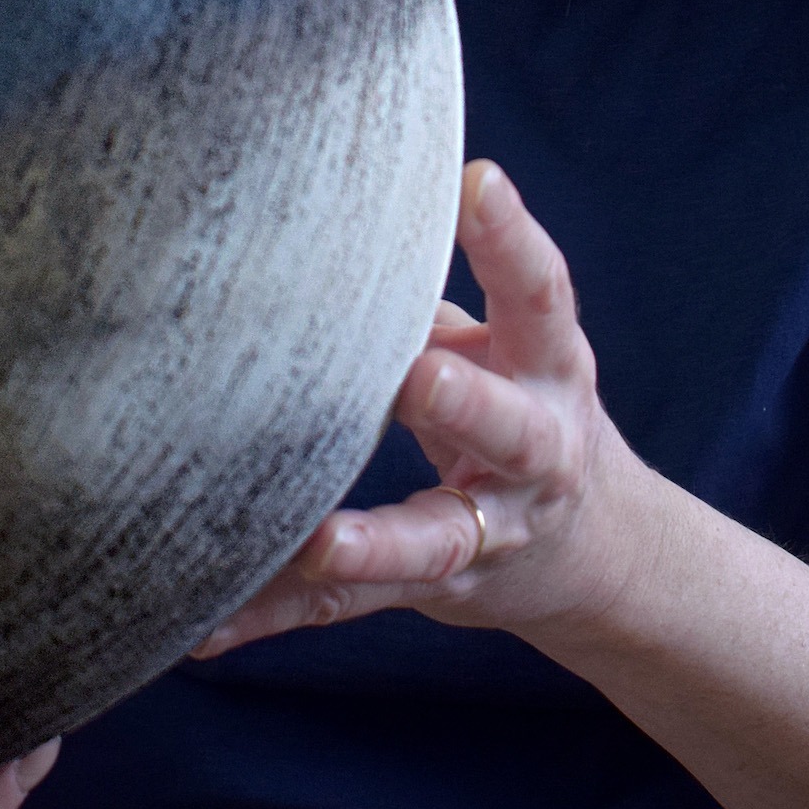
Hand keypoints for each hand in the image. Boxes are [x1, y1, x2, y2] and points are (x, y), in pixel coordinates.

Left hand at [195, 158, 647, 655]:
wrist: (600, 553)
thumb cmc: (521, 406)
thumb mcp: (508, 345)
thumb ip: (434, 298)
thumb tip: (323, 222)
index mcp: (548, 366)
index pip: (540, 293)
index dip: (512, 238)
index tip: (478, 182)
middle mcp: (535, 450)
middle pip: (508, 427)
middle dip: (466, 402)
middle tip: (422, 374)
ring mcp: (491, 530)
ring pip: (436, 540)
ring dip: (378, 542)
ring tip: (322, 542)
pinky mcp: (437, 588)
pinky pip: (351, 603)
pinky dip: (278, 614)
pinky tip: (208, 627)